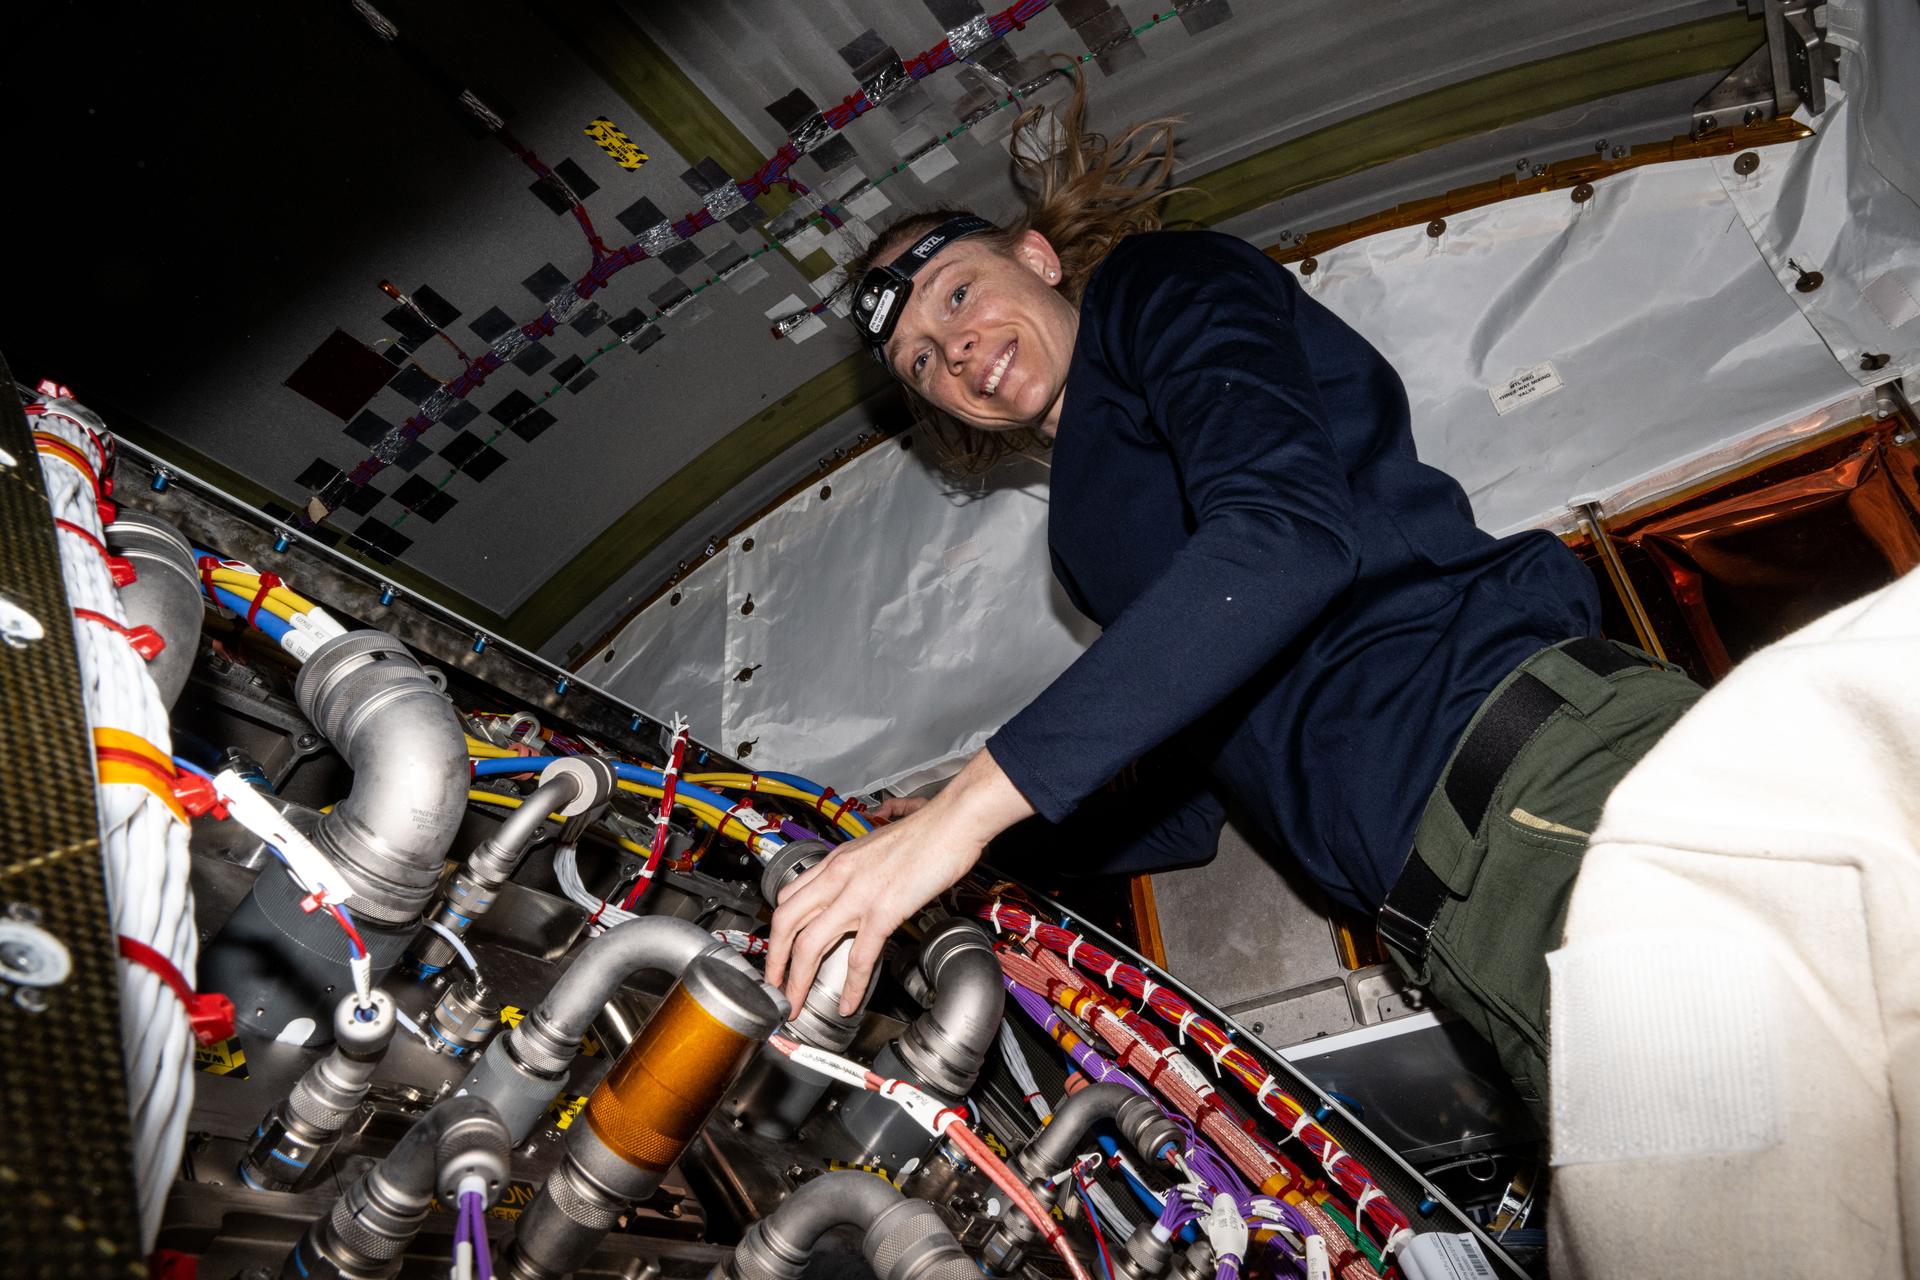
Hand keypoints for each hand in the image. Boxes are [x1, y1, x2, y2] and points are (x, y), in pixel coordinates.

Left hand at [766, 748, 1034, 1014]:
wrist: (954, 820)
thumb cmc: (925, 832)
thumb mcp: (876, 847)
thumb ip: (857, 869)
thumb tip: (852, 890)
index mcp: (836, 860)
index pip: (789, 897)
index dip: (778, 931)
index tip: (778, 953)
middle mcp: (838, 875)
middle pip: (786, 922)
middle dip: (774, 961)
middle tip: (774, 987)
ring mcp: (858, 893)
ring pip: (809, 944)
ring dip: (798, 980)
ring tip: (797, 1004)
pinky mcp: (884, 910)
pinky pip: (859, 956)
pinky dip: (850, 986)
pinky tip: (848, 1002)